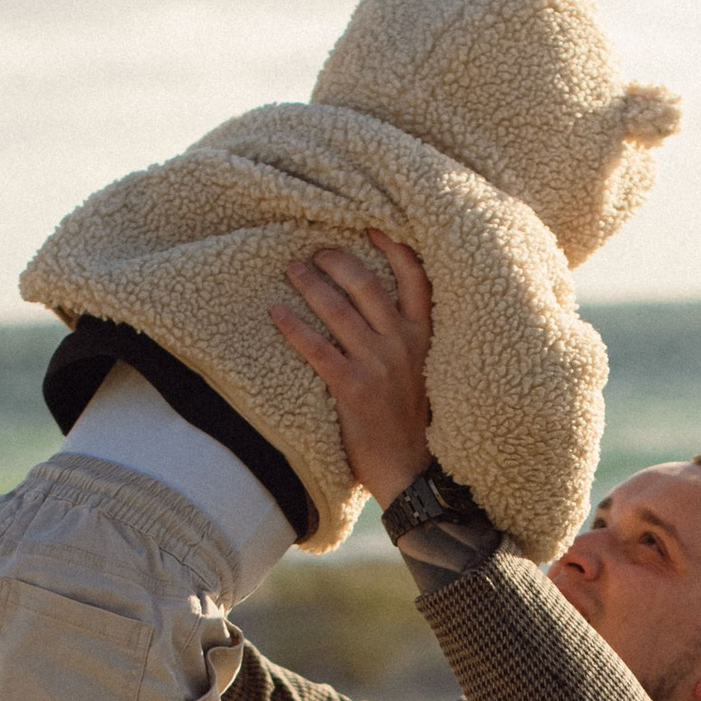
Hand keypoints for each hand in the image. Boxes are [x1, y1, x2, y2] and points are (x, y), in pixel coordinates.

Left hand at [270, 230, 434, 506]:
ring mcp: (379, 365)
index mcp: (424, 338)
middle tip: (314, 251)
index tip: (371, 226)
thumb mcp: (423, 374)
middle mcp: (404, 344)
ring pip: (339, 309)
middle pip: (368, 284)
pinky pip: (317, 348)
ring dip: (311, 284)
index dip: (394, 247)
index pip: (416, 278)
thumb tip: (377, 313)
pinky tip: (276, 313)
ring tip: (291, 269)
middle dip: (337, 260)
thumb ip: (406, 342)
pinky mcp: (354, 389)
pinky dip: (293, 327)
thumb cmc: (413, 425)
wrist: (412, 473)